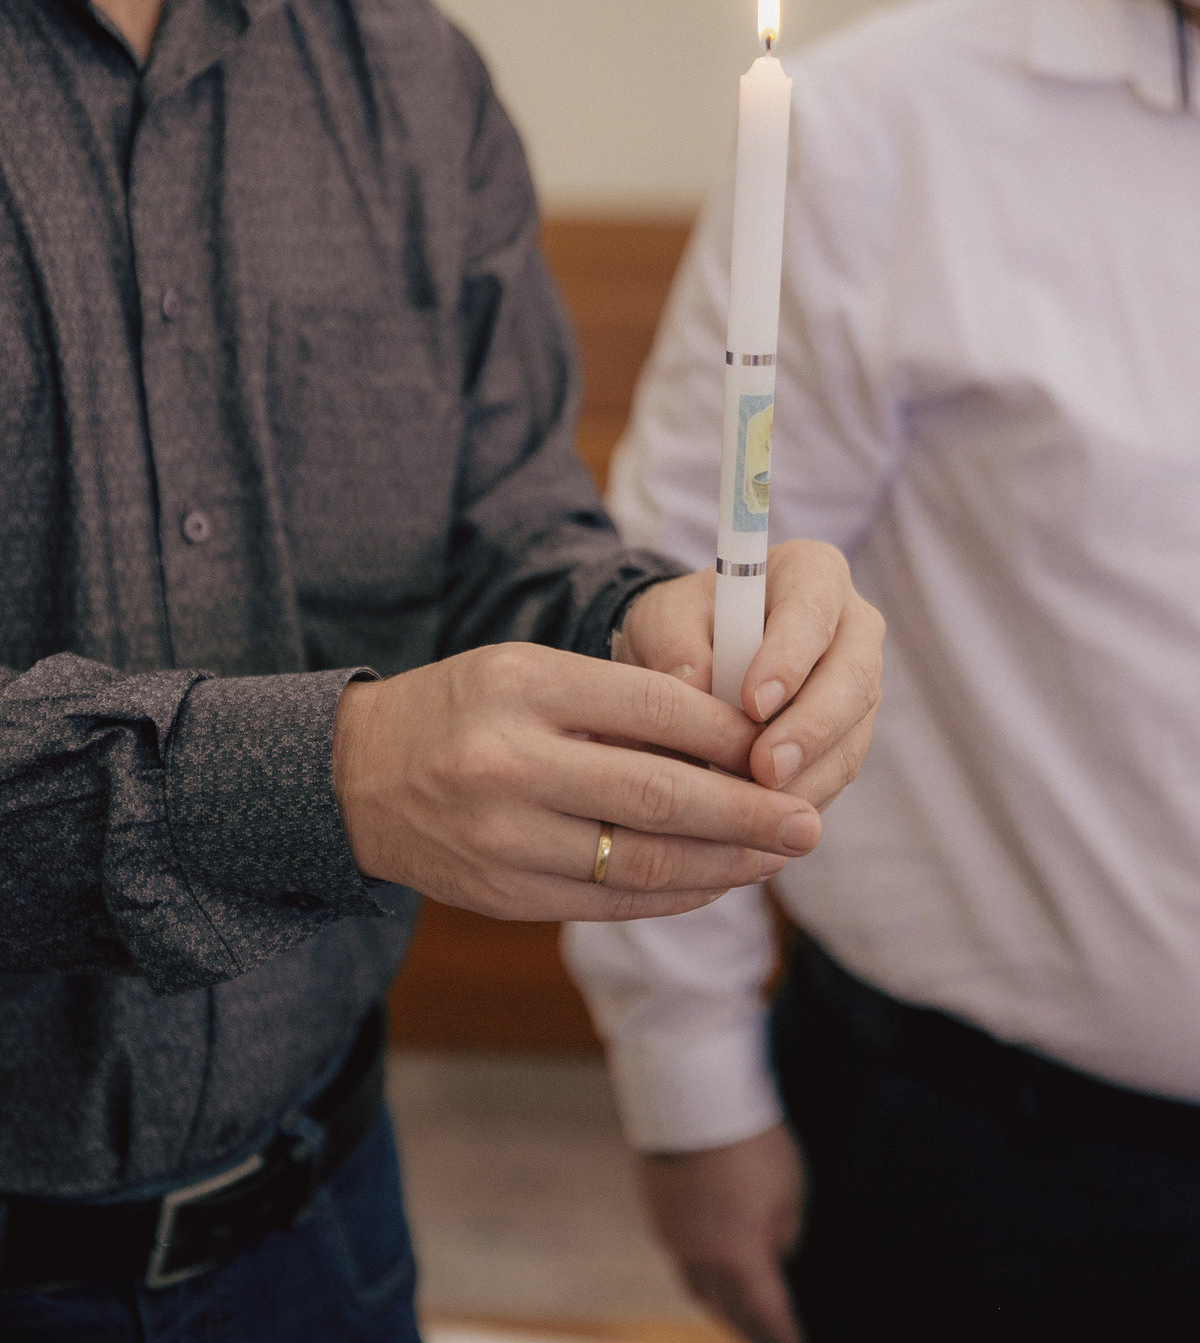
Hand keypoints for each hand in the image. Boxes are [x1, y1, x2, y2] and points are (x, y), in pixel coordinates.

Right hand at [332, 643, 823, 920]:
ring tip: (777, 857)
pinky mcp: (504, 896)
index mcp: (524, 687)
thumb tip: (731, 741)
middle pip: (659, 797)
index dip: (729, 736)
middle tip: (808, 823)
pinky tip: (716, 882)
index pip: (655, 710)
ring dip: (724, 865)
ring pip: (641, 861)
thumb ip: (616, 701)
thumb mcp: (526, 672)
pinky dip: (673, 895)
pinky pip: (609, 900)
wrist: (354, 779)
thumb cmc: (462, 709)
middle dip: (747, 815)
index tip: (780, 748)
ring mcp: (504, 838)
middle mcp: (511, 763)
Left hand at [614, 539, 883, 810]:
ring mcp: (858, 687)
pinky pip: (837, 773)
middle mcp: (851, 627)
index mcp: (811, 574)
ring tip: (758, 809)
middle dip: (810, 729)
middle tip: (764, 770)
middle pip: (854, 677)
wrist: (693, 658)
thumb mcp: (663, 619)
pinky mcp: (849, 738)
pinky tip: (763, 825)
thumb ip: (675, 642)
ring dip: (809, 775)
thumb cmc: (682, 626)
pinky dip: (802, 800)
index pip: (814, 610)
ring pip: (851, 735)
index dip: (790, 657)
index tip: (752, 702)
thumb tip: (694, 686)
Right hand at [642, 1126, 804, 1342]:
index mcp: (741, 1259)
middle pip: (725, 1310)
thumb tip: (773, 1253)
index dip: (784, 1336)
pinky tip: (707, 1257)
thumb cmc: (751, 1141)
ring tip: (735, 1307)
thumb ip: (784, 1233)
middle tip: (765, 1335)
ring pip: (696, 1286)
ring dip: (719, 1302)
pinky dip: (698, 1266)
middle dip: (748, 1328)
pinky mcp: (656, 1211)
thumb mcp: (790, 1190)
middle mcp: (702, 1258)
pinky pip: (679, 1255)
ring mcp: (673, 1236)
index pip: (768, 1316)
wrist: (692, 1097)